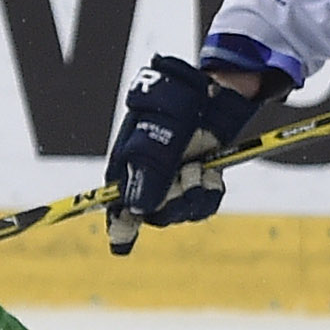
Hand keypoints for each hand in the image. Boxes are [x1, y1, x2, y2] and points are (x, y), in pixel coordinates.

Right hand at [105, 56, 262, 254]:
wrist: (214, 87)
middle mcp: (146, 177)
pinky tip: (212, 173)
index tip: (123, 242)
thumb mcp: (160, 128)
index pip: (115, 206)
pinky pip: (203, 204)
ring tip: (200, 168)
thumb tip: (136, 208)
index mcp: (125, 165)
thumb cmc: (177, 100)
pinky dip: (211, 192)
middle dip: (175, 202)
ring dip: (195, 196)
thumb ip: (149, 167)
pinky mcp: (198, 180)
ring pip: (181, 212)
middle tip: (189, 172)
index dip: (119, 226)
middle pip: (154, 215)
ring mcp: (173, 180)